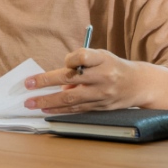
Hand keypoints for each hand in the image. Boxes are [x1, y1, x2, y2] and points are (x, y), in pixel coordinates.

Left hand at [22, 49, 167, 112]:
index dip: (71, 59)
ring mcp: (102, 95)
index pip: (83, 57)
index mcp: (104, 60)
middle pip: (71, 80)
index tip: (65, 62)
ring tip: (32, 103)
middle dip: (46, 82)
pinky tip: (47, 110)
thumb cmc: (114, 67)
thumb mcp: (101, 57)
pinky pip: (77, 109)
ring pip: (71, 100)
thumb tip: (61, 80)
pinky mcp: (100, 108)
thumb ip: (81, 64)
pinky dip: (60, 110)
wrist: (139, 84)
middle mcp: (103, 77)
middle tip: (29, 85)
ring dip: (49, 102)